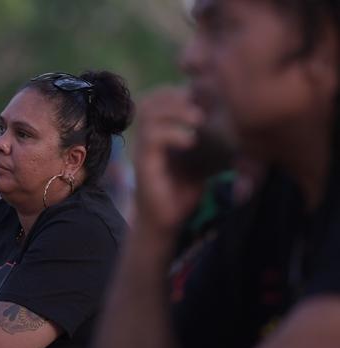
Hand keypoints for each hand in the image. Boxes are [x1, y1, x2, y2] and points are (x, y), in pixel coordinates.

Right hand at [133, 87, 205, 236]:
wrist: (165, 222)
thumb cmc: (184, 191)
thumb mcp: (203, 160)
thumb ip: (213, 141)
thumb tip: (241, 126)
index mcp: (158, 132)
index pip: (161, 96)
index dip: (180, 89)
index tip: (206, 96)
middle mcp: (147, 137)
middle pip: (150, 99)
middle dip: (176, 94)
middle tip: (201, 104)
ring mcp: (142, 149)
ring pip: (148, 113)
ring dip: (175, 110)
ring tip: (198, 118)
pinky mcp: (144, 165)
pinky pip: (151, 139)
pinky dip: (172, 134)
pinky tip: (191, 141)